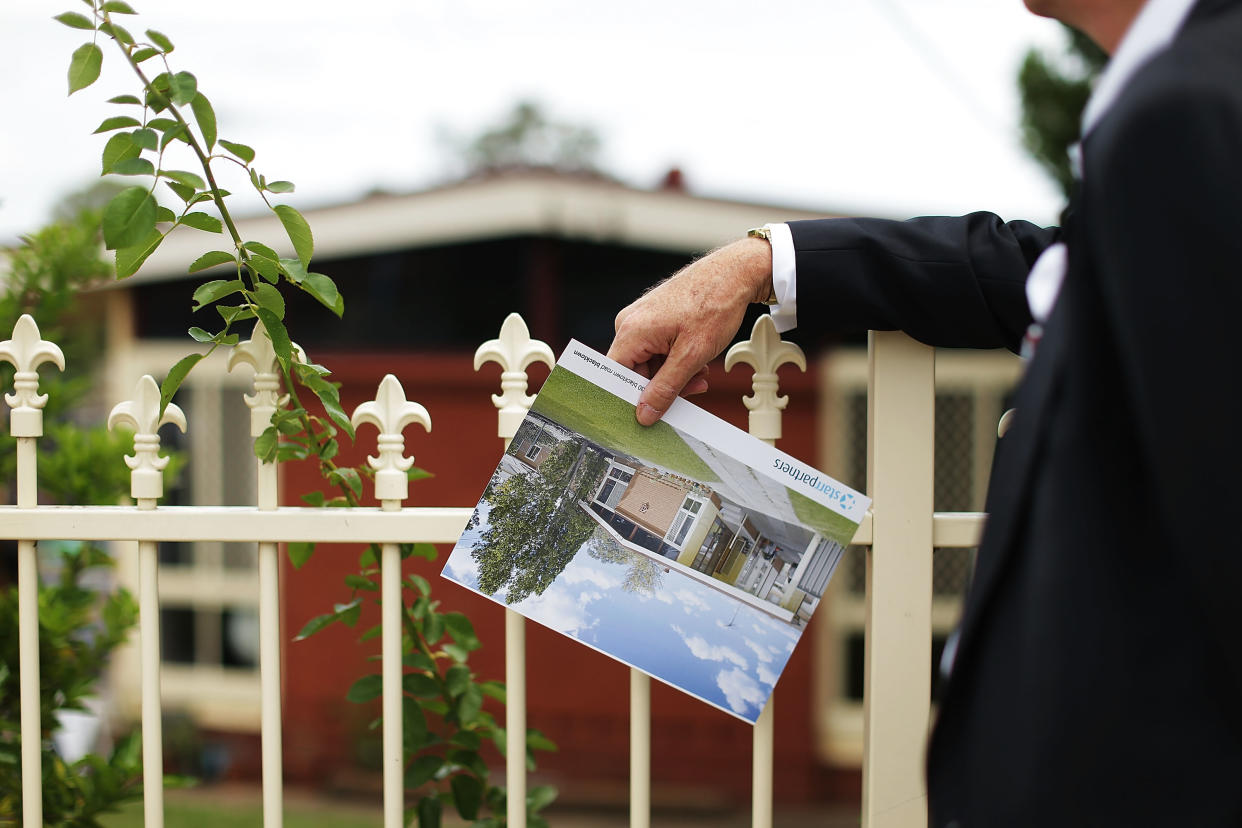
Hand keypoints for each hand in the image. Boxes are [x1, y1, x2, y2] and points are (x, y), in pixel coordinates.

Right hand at [607, 236, 772, 424]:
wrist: (735, 273)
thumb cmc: (714, 304)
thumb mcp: (691, 356)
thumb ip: (665, 388)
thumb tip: (644, 414)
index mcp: (631, 331)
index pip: (614, 376)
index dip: (629, 397)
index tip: (647, 414)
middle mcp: (630, 324)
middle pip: (634, 372)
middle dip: (663, 386)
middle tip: (692, 389)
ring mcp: (642, 320)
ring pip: (650, 363)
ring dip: (675, 374)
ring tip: (700, 372)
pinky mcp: (655, 320)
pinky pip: (658, 350)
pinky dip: (677, 360)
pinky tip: (697, 360)